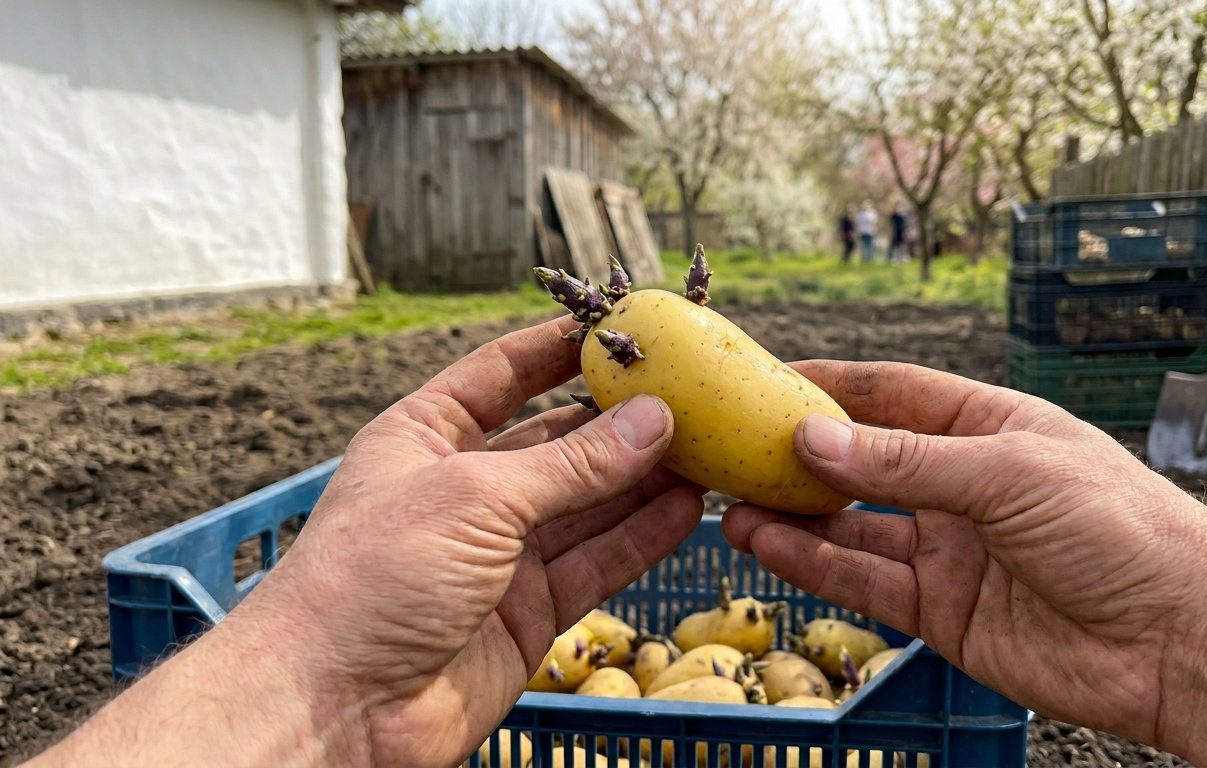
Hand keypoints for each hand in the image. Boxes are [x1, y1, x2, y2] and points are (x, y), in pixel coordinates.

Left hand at [33, 318, 703, 767]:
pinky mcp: (529, 613)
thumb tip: (654, 419)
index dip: (560, 347)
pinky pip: (597, 563)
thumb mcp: (477, 496)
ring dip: (644, 479)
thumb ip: (574, 463)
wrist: (334, 706)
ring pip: (588, 505)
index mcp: (427, 437)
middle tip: (691, 394)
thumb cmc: (376, 576)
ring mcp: (500, 555)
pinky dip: (642, 537)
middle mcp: (466, 489)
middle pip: (558, 441)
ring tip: (708, 448)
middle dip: (620, 420)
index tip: (623, 325)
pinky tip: (688, 509)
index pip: (503, 374)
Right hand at [722, 360, 1206, 765]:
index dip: (830, 385)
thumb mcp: (1007, 472)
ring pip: (852, 527)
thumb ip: (905, 461)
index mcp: (990, 427)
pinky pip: (865, 581)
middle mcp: (963, 485)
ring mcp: (950, 550)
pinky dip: (814, 565)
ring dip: (793, 515)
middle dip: (798, 457)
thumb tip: (813, 437)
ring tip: (730, 504)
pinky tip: (767, 547)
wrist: (1182, 640)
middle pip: (863, 461)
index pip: (894, 393)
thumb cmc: (1121, 529)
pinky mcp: (943, 613)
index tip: (763, 379)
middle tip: (729, 451)